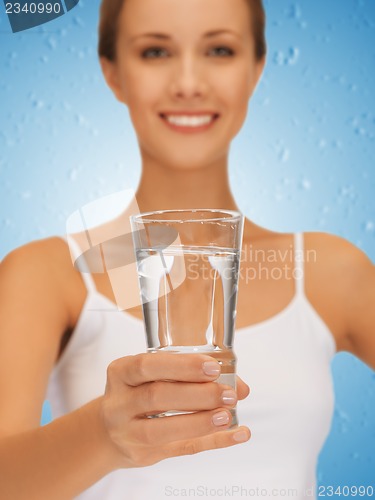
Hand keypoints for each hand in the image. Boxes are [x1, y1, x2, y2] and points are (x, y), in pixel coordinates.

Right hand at [100, 353, 250, 467]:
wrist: (108, 430)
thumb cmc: (138, 392)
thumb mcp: (153, 375)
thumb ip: (191, 373)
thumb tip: (239, 386)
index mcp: (122, 373)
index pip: (147, 366)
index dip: (182, 367)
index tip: (212, 367)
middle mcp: (120, 403)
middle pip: (157, 397)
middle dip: (197, 395)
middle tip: (226, 393)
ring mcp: (129, 432)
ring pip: (162, 429)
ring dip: (200, 422)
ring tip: (227, 415)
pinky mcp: (144, 455)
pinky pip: (181, 450)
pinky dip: (213, 442)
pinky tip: (236, 434)